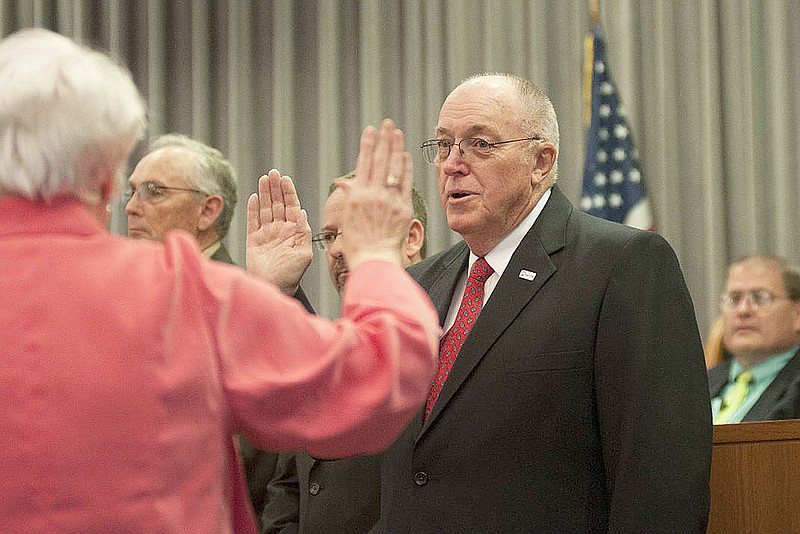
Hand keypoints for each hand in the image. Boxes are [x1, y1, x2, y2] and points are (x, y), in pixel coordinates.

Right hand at [246, 169, 312, 295]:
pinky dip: (252, 209)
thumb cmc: (291, 275)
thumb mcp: (303, 254)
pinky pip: (252, 221)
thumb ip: (303, 233)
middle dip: (276, 188)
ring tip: (264, 178)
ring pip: (265, 209)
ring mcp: (266, 234)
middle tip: (274, 173)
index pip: (292, 207)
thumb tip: (303, 212)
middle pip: (278, 204)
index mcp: (293, 232)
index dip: (289, 193)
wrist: (274, 288)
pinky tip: (253, 197)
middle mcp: (280, 230)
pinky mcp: (253, 240)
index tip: (285, 179)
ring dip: (265, 193)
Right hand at [334, 119, 412, 270]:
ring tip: (398, 132)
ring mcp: (389, 200)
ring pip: (394, 168)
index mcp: (357, 196)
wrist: (374, 260)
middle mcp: (373, 195)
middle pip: (380, 160)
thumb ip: (350, 197)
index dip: (368, 144)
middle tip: (387, 123)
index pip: (363, 163)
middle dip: (384, 139)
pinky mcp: (403, 208)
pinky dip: (406, 168)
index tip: (371, 130)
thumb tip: (343, 183)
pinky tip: (406, 155)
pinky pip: (405, 184)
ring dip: (396, 148)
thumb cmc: (357, 244)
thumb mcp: (347, 219)